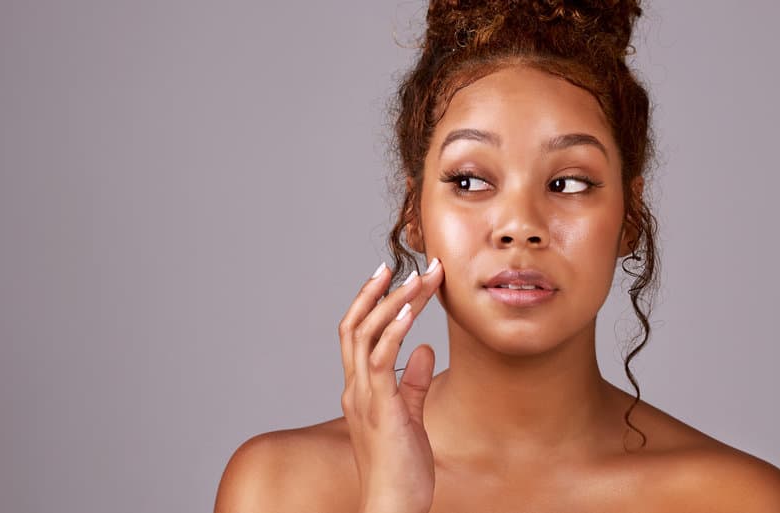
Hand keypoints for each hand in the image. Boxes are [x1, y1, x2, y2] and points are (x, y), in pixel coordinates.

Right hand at [338, 258, 443, 512]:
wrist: (392, 506)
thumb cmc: (402, 469)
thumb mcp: (410, 418)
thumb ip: (414, 383)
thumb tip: (424, 349)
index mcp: (360, 390)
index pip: (356, 334)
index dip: (369, 302)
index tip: (389, 275)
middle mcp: (355, 388)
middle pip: (355, 325)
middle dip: (377, 292)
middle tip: (403, 264)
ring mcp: (364, 397)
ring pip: (367, 335)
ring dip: (394, 303)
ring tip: (419, 279)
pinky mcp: (381, 408)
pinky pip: (382, 360)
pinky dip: (394, 331)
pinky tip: (412, 312)